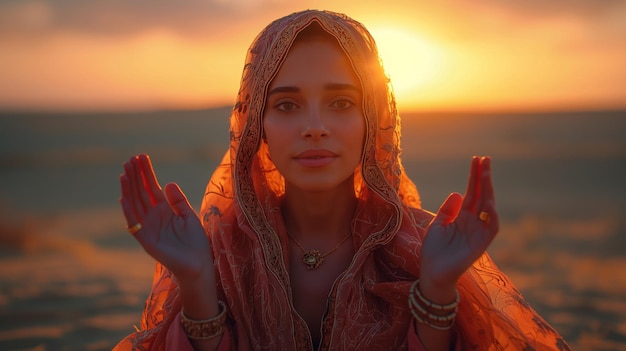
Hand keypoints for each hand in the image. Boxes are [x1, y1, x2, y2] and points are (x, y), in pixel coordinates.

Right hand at [119, 154, 213, 283]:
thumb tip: (168, 183)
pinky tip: (124, 198)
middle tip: (129, 159)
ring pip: (135, 204)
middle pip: (141, 193)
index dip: (146, 173)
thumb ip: (178, 201)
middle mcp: (153, 217)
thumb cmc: (195, 242)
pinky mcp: (146, 240)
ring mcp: (148, 228)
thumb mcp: (189, 216)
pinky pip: (134, 225)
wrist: (198, 264)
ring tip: (124, 173)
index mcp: (164, 210)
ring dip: (129, 189)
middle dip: (135, 176)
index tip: (141, 157)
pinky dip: (129, 212)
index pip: (151, 187)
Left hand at [420, 156, 499, 292]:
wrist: (432, 272)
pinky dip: (492, 215)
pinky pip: (491, 227)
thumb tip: (458, 192)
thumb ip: (448, 209)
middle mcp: (473, 221)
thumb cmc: (433, 250)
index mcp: (462, 216)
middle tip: (486, 159)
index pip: (472, 192)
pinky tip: (488, 202)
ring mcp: (478, 231)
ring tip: (485, 173)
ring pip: (488, 207)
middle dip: (484, 177)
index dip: (474, 176)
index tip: (477, 159)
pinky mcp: (481, 244)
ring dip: (488, 190)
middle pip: (482, 195)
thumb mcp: (437, 225)